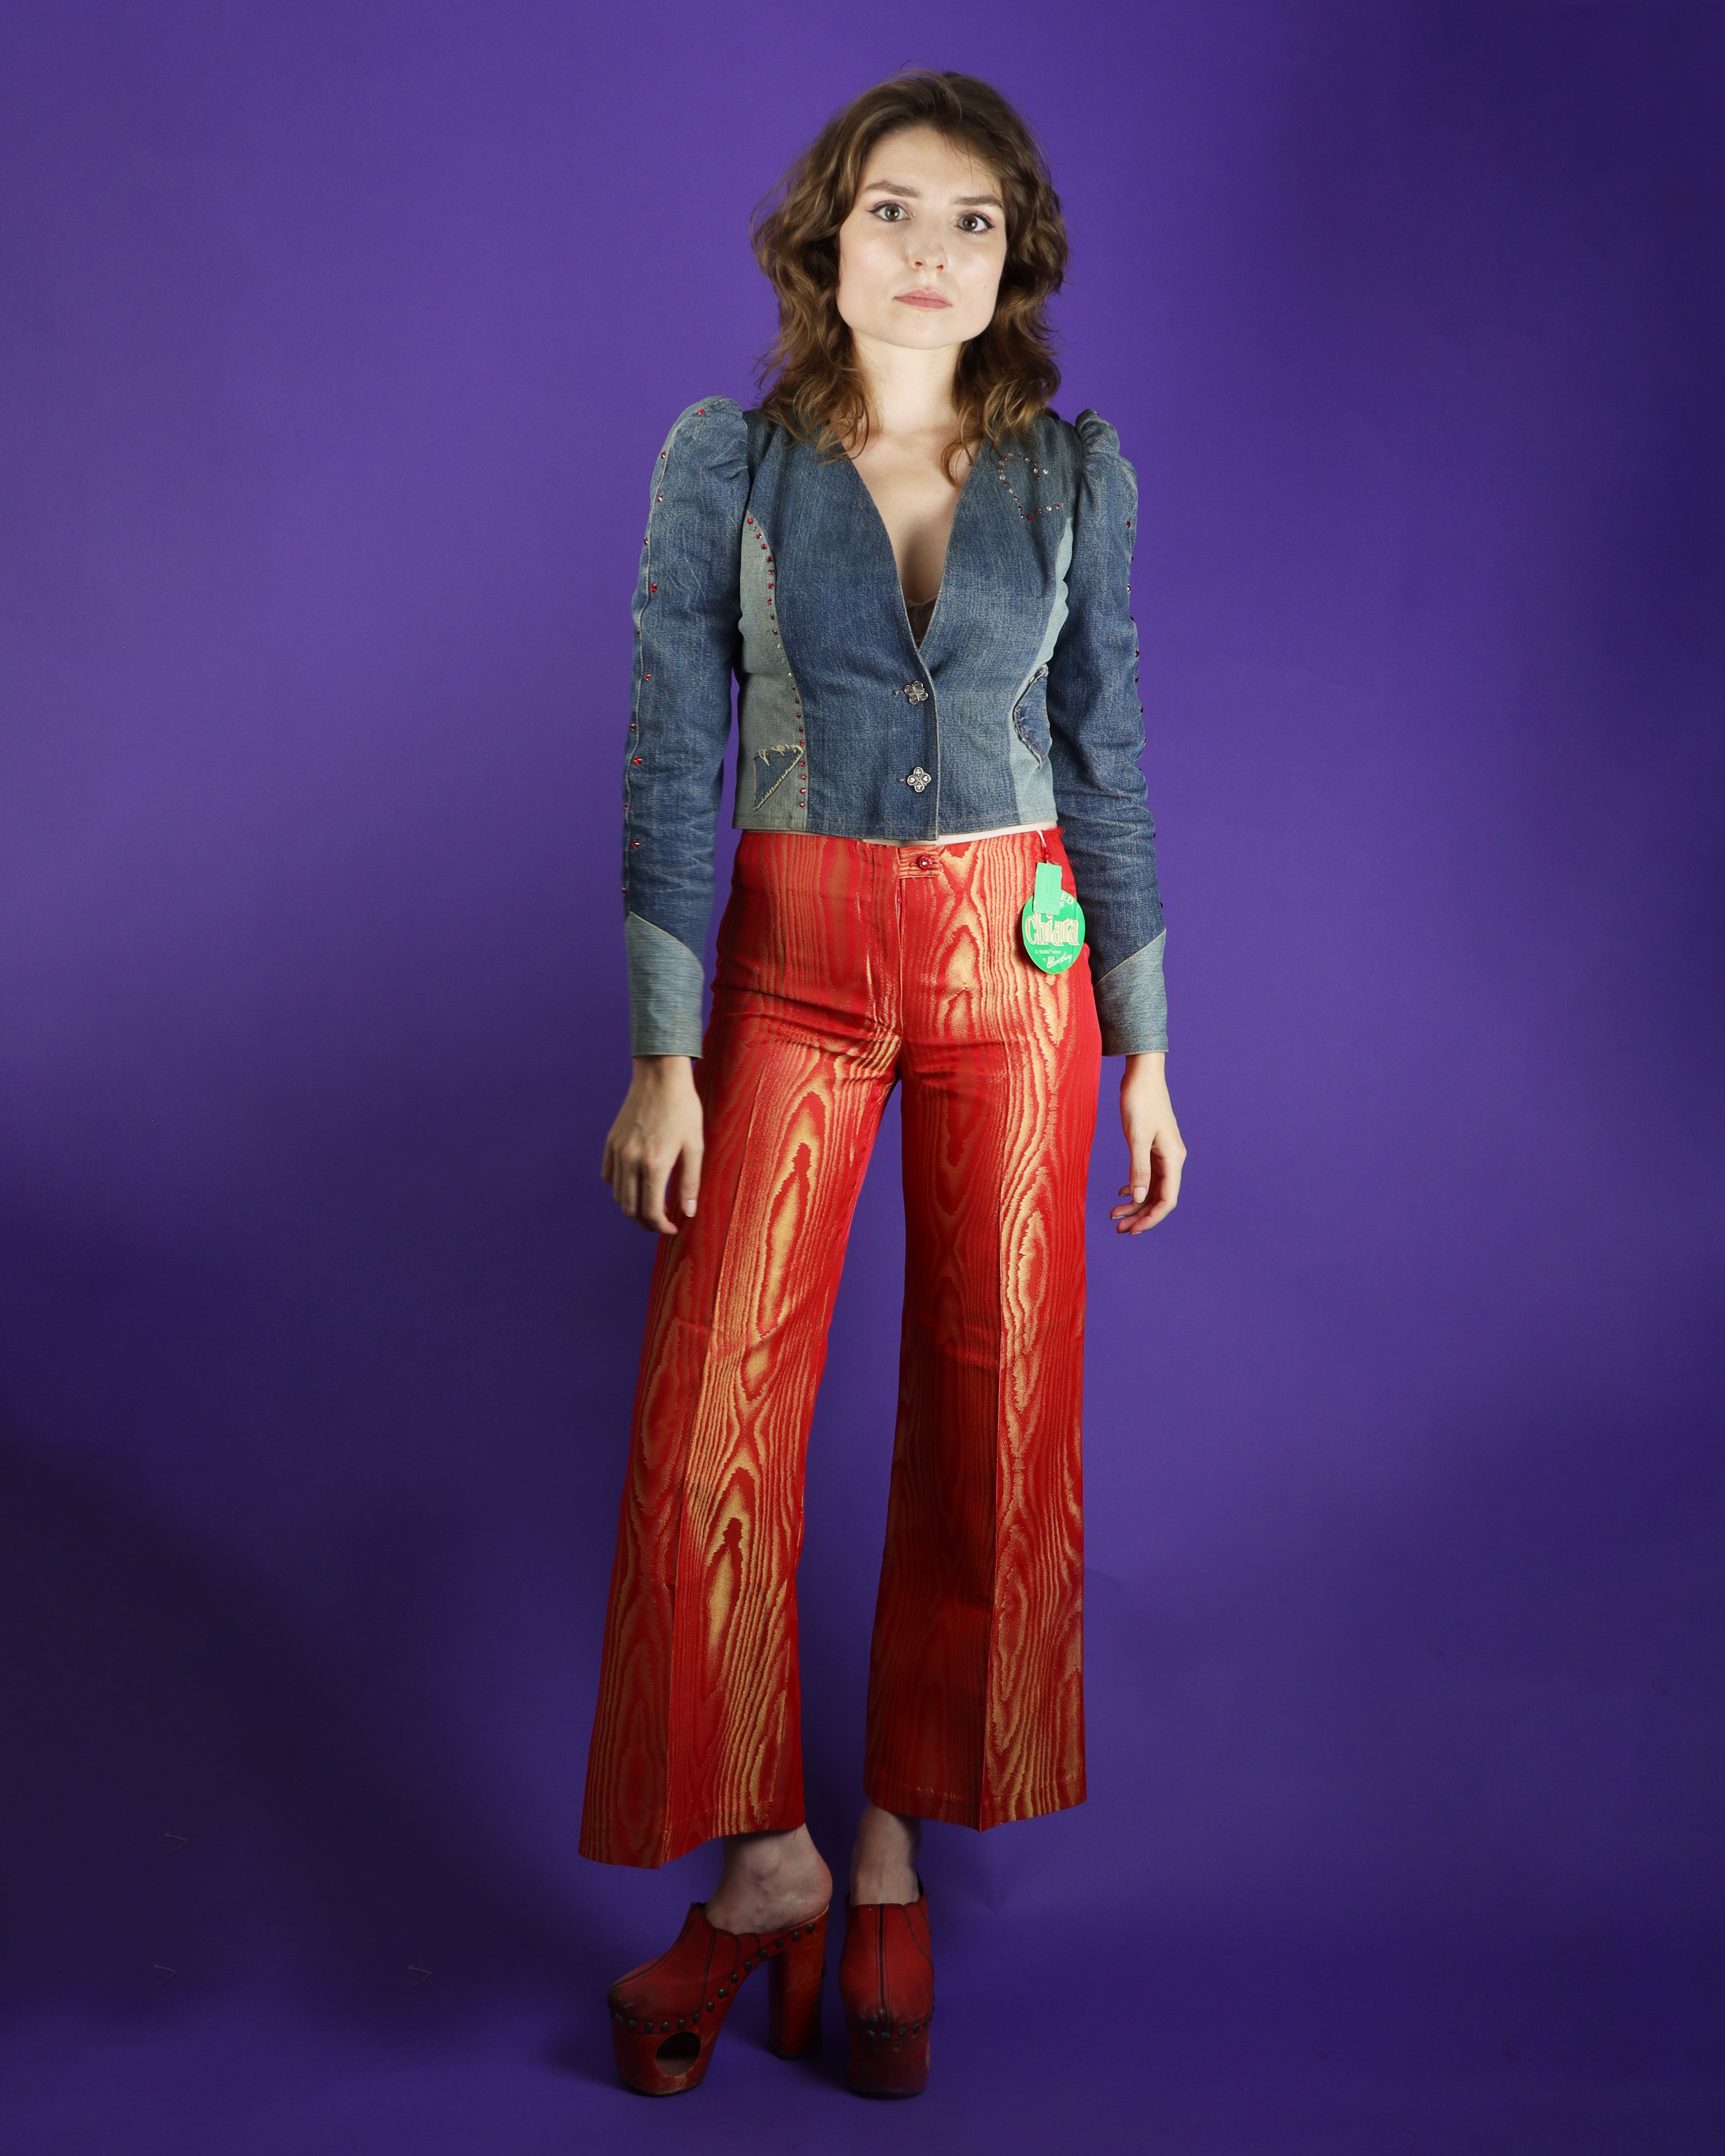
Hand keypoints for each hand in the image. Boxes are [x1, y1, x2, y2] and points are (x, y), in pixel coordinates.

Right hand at [601, 1056, 703, 1234]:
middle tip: (660, 1223)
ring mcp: (618, 1151)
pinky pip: (608, 1175)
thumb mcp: (695, 1145)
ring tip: (649, 1207)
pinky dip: (618, 1187)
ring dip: (631, 1207)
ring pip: (617, 1195)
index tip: (672, 1228)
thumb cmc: (683, 1108)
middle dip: (645, 1222)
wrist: (660, 1076)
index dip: (661, 1226)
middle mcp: (631, 1161)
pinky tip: (634, 1185)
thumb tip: (688, 1212)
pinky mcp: (611, 1142)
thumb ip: (690, 1182)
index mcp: (654, 1165)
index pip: (651, 1211)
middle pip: (630, 1208)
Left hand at [1111, 1051, 1185, 1234]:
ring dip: (1135, 1203)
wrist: (1142, 1074)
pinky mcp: (1152, 1147)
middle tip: (1118, 1230)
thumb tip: (1138, 1197)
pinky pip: (1147, 1175)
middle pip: (1159, 1198)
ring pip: (1151, 1188)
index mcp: (1173, 1159)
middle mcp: (1172, 1160)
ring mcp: (1163, 1154)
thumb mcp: (1137, 1137)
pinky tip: (1121, 1192)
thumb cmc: (1140, 1101)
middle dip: (1140, 1216)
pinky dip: (1134, 1186)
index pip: (1167, 1200)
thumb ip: (1138, 1168)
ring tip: (1114, 1215)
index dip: (1151, 1219)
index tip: (1132, 1230)